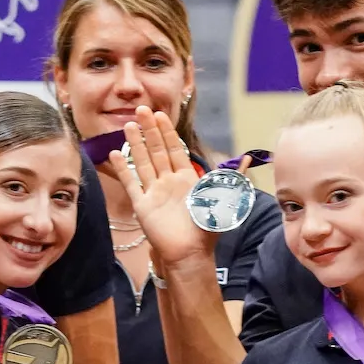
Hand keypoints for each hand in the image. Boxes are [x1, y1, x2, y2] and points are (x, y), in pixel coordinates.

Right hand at [105, 107, 217, 267]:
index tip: (160, 115)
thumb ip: (233, 178)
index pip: (175, 149)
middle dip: (150, 130)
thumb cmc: (207, 228)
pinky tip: (115, 154)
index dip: (168, 132)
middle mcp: (169, 182)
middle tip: (141, 110)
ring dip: (136, 144)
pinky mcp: (142, 205)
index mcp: (187, 178)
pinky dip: (122, 169)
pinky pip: (131, 183)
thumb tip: (249, 160)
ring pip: (143, 162)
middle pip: (157, 150)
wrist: (191, 253)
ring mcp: (154, 192)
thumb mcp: (224, 198)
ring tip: (129, 125)